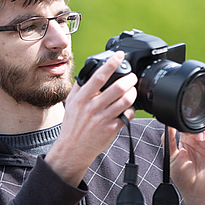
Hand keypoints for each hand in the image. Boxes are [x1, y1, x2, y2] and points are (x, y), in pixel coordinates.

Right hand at [47, 51, 137, 185]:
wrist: (73, 149)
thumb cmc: (73, 125)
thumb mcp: (70, 103)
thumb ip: (79, 87)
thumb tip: (88, 71)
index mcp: (82, 98)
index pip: (98, 77)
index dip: (110, 64)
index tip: (119, 55)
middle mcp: (93, 107)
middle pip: (117, 88)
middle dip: (130, 79)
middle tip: (132, 76)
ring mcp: (103, 118)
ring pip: (126, 101)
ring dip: (133, 93)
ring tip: (132, 91)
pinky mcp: (112, 129)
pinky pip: (128, 115)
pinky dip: (132, 109)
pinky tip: (129, 108)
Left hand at [166, 121, 204, 204]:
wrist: (197, 190)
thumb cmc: (183, 177)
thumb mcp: (171, 157)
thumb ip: (168, 141)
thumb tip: (167, 126)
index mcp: (187, 140)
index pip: (188, 123)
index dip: (185, 122)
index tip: (180, 125)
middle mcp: (199, 139)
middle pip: (201, 121)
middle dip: (196, 123)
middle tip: (190, 132)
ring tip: (199, 138)